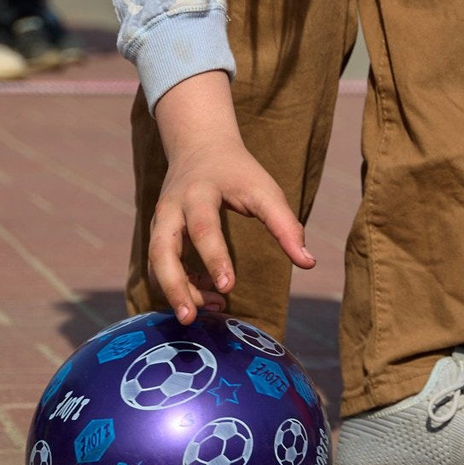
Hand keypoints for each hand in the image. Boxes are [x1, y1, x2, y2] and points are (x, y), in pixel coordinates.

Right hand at [148, 73, 312, 323]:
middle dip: (174, 285)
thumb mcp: (265, 191)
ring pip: (155, 262)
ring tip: (200, 315)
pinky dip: (177, 285)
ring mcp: (159, 221)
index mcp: (199, 193)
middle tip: (188, 318)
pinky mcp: (157, 233)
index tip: (228, 287)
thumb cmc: (238, 172)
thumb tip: (308, 263)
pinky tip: (203, 297)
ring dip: (175, 291)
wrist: (200, 146)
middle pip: (161, 249)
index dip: (215, 258)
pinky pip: (160, 266)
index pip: (204, 228)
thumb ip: (285, 225)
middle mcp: (171, 208)